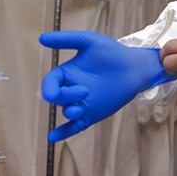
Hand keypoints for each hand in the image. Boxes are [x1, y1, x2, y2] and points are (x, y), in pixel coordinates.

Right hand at [39, 31, 174, 141]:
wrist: (135, 68)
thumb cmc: (112, 53)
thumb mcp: (88, 42)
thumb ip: (66, 40)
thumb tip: (41, 38)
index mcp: (67, 73)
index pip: (50, 82)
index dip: (48, 88)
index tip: (51, 93)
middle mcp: (71, 89)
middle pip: (58, 98)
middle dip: (66, 96)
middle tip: (84, 90)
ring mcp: (81, 104)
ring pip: (67, 111)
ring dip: (70, 111)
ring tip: (79, 108)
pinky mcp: (90, 115)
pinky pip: (73, 127)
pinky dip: (63, 133)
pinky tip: (53, 137)